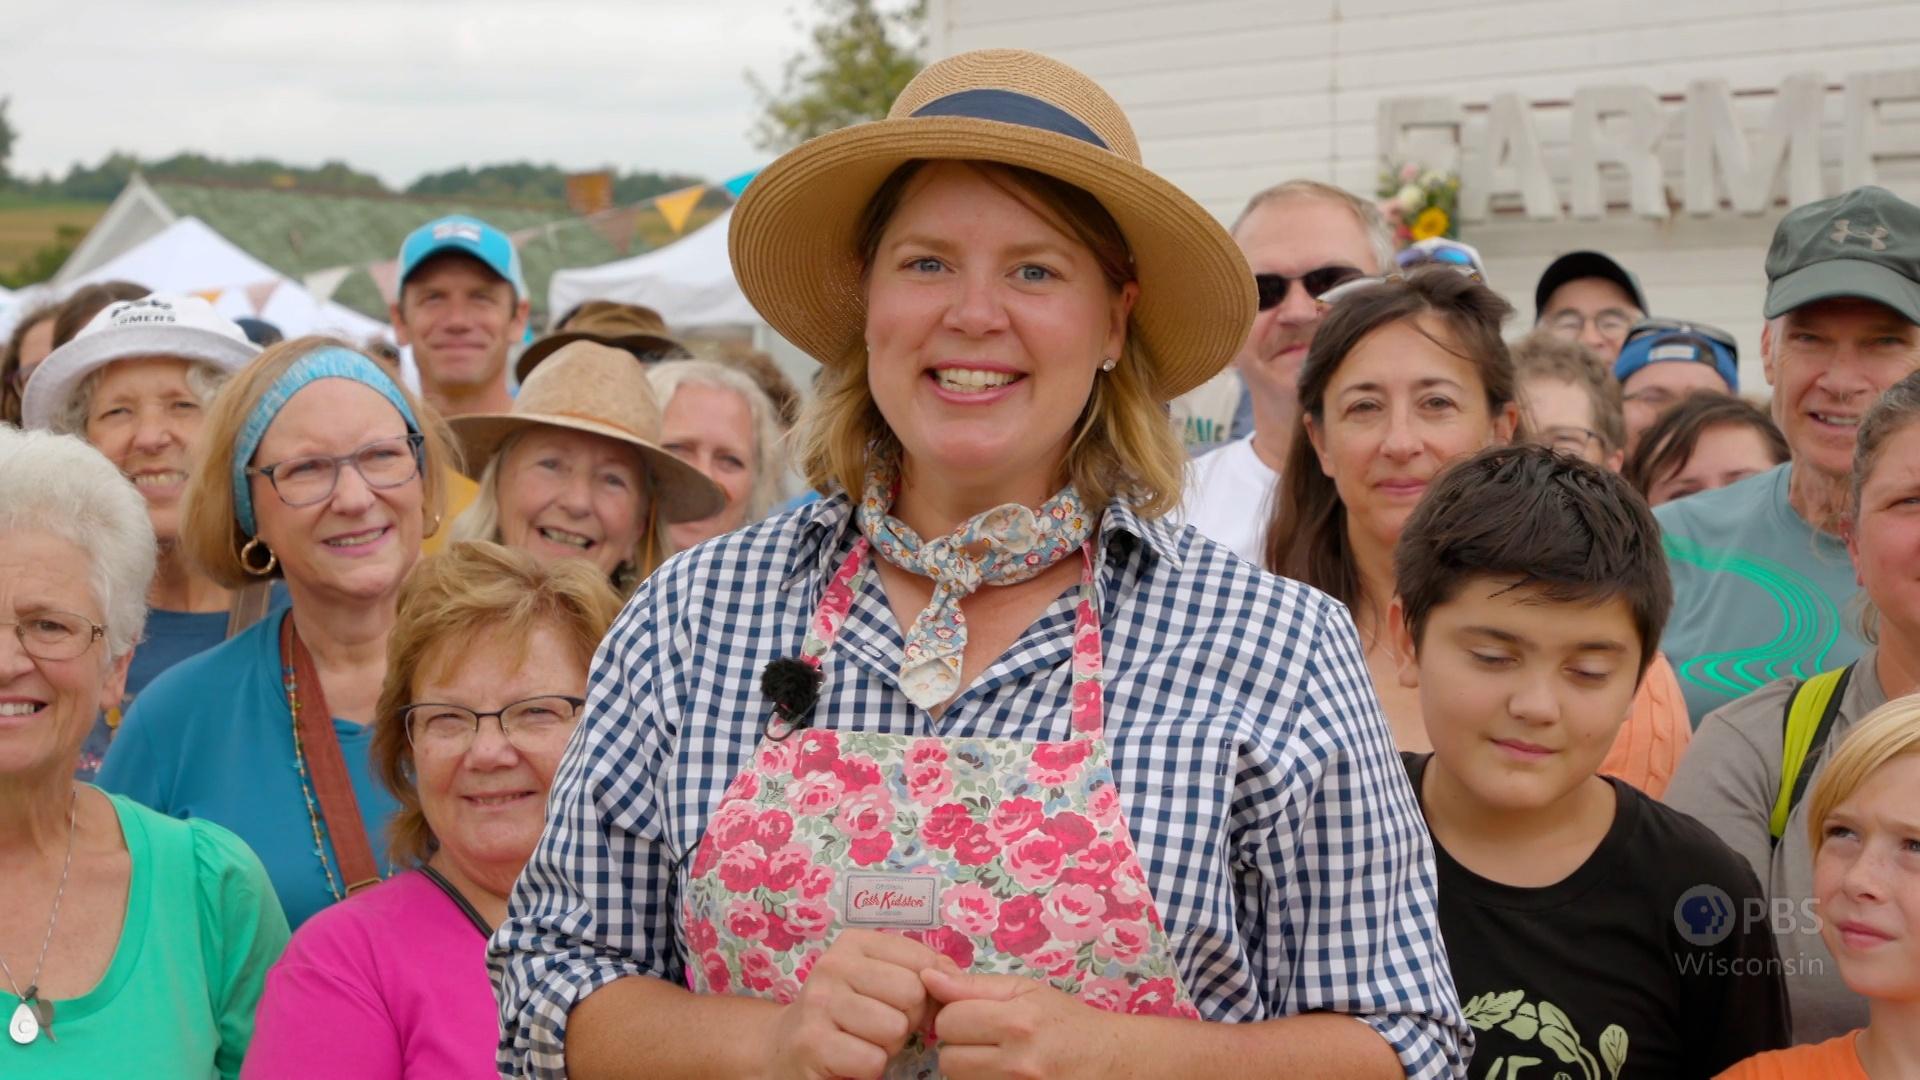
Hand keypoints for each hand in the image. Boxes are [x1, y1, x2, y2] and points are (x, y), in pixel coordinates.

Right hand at [760, 929, 944, 1079]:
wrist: (789, 1046)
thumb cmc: (850, 1012)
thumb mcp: (883, 980)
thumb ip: (923, 972)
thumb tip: (957, 978)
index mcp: (854, 943)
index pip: (922, 961)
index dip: (927, 992)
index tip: (903, 1004)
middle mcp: (832, 966)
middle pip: (912, 994)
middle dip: (907, 1020)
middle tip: (880, 1026)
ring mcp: (818, 1004)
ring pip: (894, 1028)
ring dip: (888, 1046)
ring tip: (864, 1041)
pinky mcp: (812, 1044)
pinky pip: (873, 1060)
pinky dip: (870, 1068)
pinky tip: (850, 1059)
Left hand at [922, 966, 1117, 1079]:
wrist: (1111, 1062)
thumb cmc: (1067, 1022)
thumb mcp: (1027, 991)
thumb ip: (974, 986)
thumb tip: (927, 977)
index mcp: (1018, 1022)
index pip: (948, 1021)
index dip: (955, 1016)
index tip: (973, 1016)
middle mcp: (1018, 1063)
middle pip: (947, 1059)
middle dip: (959, 1048)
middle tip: (984, 1041)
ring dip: (969, 1071)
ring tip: (995, 1059)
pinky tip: (1001, 1075)